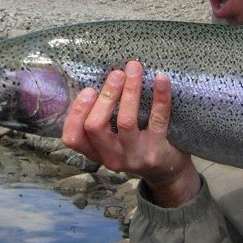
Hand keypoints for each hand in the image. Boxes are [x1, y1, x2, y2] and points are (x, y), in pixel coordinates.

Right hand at [61, 60, 200, 207]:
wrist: (169, 173)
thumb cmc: (139, 146)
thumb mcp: (115, 140)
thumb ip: (105, 119)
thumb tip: (103, 79)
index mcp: (96, 152)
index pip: (73, 138)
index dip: (76, 113)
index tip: (89, 89)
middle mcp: (111, 158)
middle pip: (95, 126)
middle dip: (106, 95)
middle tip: (117, 73)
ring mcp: (134, 157)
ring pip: (125, 121)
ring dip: (129, 91)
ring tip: (134, 69)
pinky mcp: (157, 152)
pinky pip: (157, 121)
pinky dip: (160, 97)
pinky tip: (161, 79)